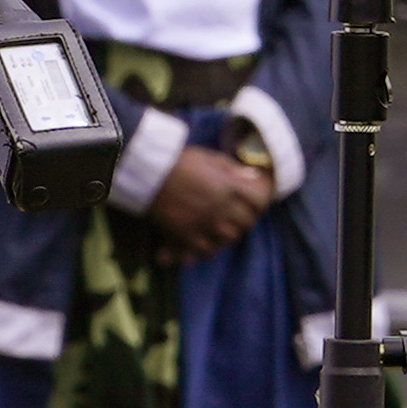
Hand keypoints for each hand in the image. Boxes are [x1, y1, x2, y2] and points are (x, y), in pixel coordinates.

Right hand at [142, 143, 272, 256]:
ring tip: (217, 231)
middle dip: (243, 219)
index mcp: (230, 186)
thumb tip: (253, 176)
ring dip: (225, 235)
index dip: (260, 201)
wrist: (146, 172)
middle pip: (245, 223)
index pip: (259, 200)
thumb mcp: (209, 157)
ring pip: (228, 239)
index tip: (255, 201)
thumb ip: (232, 169)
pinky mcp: (186, 235)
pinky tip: (199, 246)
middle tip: (235, 217)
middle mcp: (222, 207)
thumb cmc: (178, 160)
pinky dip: (203, 249)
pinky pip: (203, 250)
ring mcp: (205, 223)